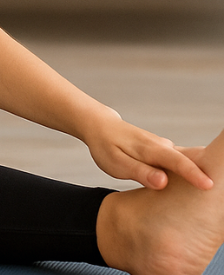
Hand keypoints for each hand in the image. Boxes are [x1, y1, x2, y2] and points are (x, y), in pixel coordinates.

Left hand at [83, 109, 213, 190]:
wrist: (101, 127)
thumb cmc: (106, 147)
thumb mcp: (116, 163)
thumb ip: (140, 172)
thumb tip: (163, 182)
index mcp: (151, 150)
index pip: (176, 162)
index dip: (193, 174)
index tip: (210, 185)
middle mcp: (162, 146)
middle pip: (190, 159)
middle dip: (208, 171)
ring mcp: (165, 147)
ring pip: (188, 159)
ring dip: (205, 169)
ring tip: (220, 185)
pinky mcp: (165, 151)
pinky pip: (183, 160)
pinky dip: (196, 167)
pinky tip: (207, 177)